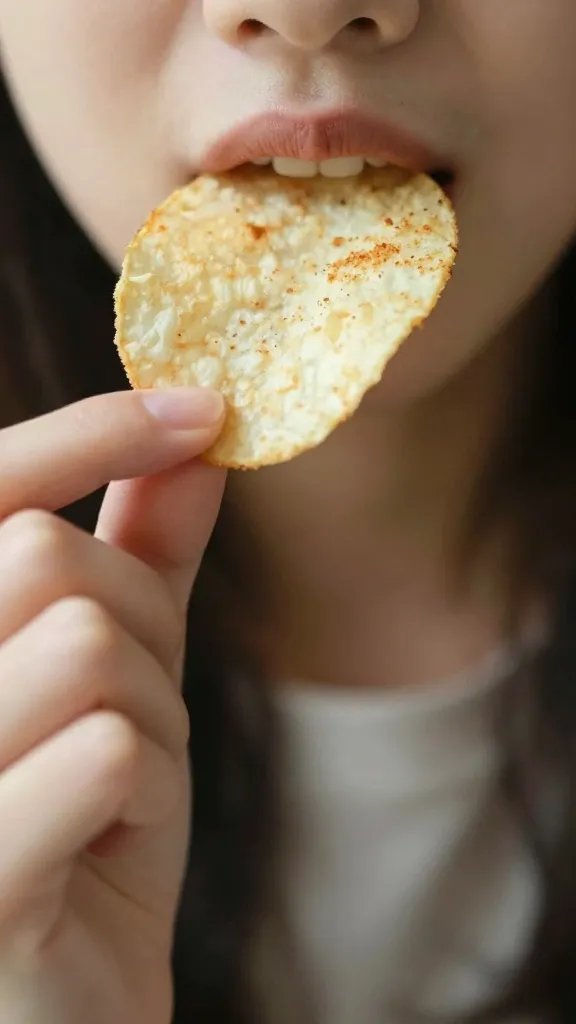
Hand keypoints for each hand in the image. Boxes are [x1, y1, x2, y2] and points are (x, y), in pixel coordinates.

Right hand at [0, 387, 225, 1023]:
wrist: (69, 1001)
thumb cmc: (87, 827)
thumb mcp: (123, 675)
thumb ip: (141, 556)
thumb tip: (195, 438)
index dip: (90, 432)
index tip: (204, 406)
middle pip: (49, 559)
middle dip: (139, 627)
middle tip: (134, 708)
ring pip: (89, 647)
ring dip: (150, 717)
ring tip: (117, 783)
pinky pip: (104, 750)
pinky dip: (145, 790)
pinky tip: (109, 842)